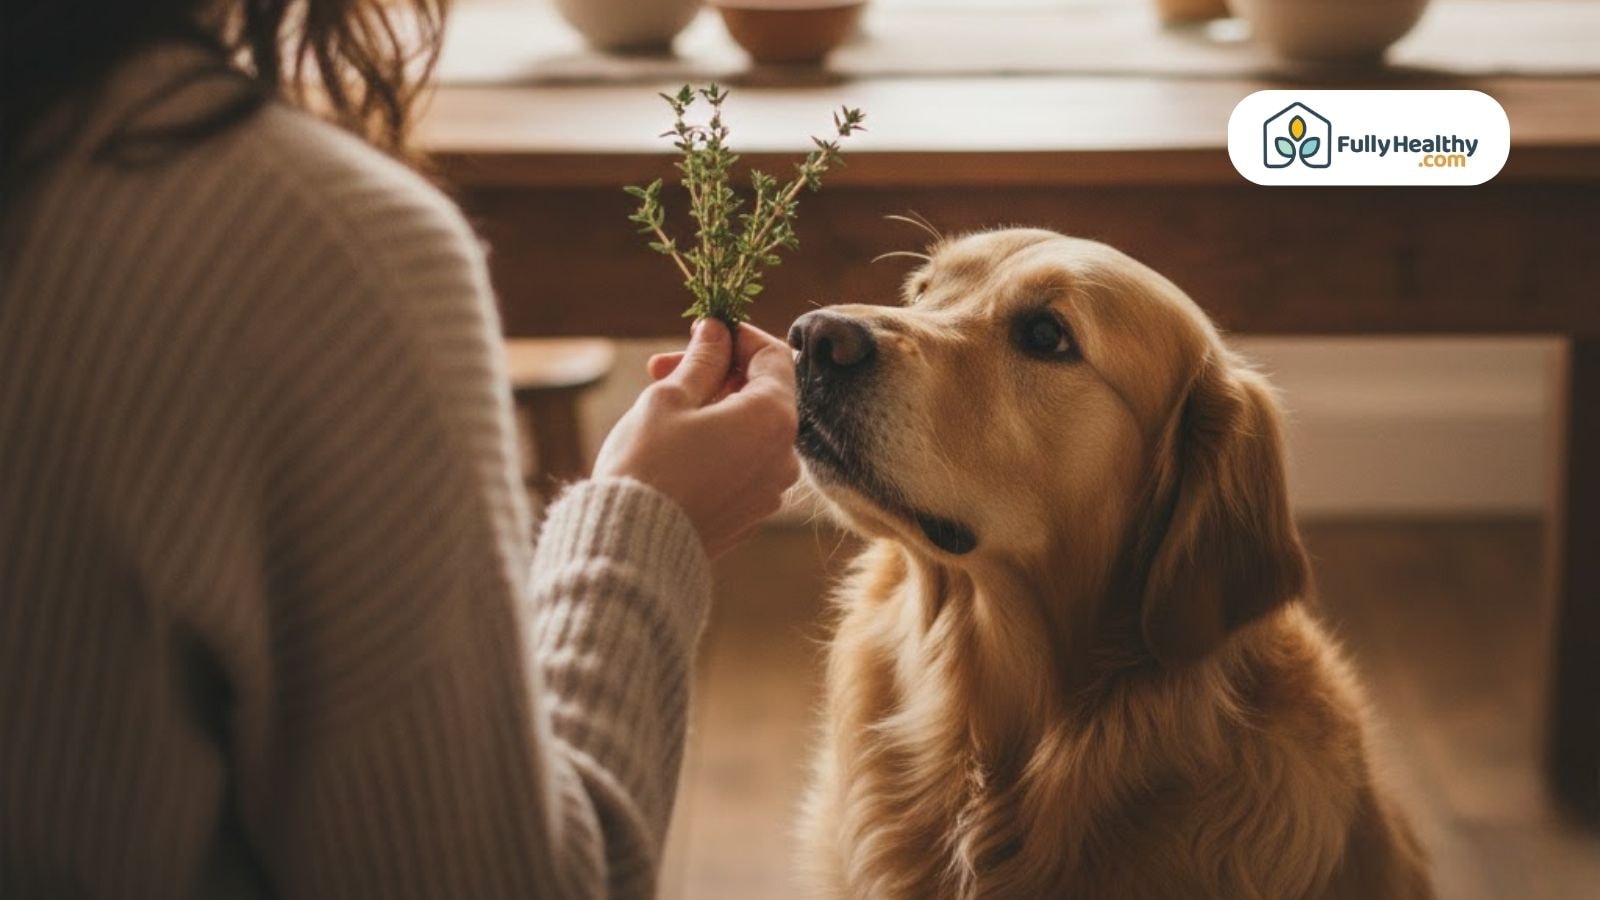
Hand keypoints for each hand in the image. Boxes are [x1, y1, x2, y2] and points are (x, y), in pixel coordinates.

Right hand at [593, 319, 799, 557]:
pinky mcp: (752, 513)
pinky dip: (720, 442)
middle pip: (764, 393)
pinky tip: (678, 443)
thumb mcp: (670, 398)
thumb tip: (717, 331)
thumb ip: (702, 360)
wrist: (632, 546)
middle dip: (719, 373)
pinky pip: (744, 463)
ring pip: (752, 429)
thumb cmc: (648, 466)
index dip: (738, 337)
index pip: (774, 356)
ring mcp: (771, 489)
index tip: (702, 333)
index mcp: (773, 418)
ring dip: (716, 407)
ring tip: (663, 405)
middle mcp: (784, 455)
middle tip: (663, 367)